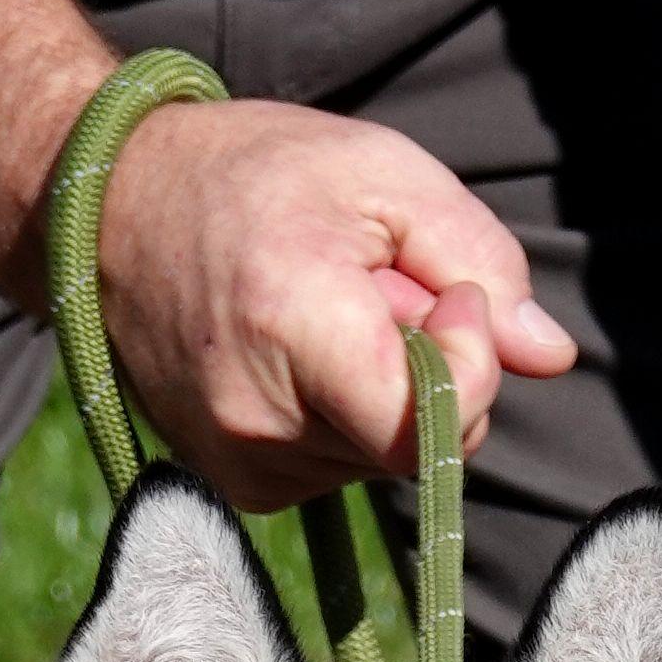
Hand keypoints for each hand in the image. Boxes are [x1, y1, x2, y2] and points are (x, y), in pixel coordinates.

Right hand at [93, 99, 576, 511]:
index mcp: (293, 328)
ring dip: (384, 389)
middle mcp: (259, 419)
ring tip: (317, 312)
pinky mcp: (241, 486)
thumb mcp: (381, 175)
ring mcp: (245, 465)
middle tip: (369, 289)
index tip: (458, 298)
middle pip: (423, 442)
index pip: (429, 425)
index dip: (471, 367)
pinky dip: (346, 415)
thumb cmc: (256, 177)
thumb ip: (478, 258)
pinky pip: (345, 467)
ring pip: (388, 457)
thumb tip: (549, 354)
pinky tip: (298, 354)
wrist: (112, 207)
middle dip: (428, 368)